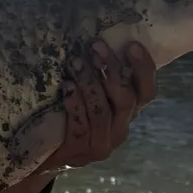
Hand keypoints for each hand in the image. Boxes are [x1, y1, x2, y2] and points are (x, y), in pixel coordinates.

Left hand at [0, 40, 156, 192]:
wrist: (45, 155)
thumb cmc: (70, 115)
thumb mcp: (90, 95)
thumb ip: (99, 76)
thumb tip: (95, 37)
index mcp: (128, 113)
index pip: (147, 92)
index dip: (143, 69)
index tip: (131, 45)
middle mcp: (121, 129)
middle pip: (126, 98)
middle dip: (111, 70)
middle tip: (94, 47)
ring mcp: (103, 144)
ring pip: (102, 110)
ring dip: (89, 83)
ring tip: (75, 63)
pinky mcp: (81, 152)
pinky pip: (81, 125)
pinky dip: (75, 104)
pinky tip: (67, 88)